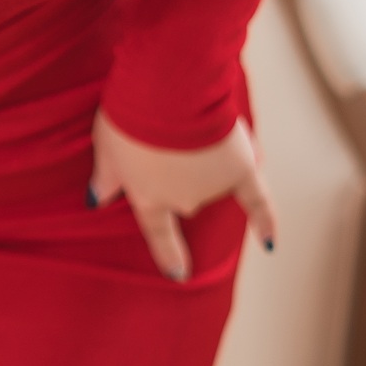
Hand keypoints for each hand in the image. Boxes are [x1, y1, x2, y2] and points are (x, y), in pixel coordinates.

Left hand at [89, 108, 277, 282]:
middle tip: (164, 131)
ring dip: (206, 161)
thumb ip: (105, 178)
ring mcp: (213, 187)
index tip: (177, 274)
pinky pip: (258, 202)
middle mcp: (182, 201)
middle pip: (184, 197)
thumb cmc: (130, 116)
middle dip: (177, 172)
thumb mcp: (105, 148)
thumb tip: (95, 200)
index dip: (168, 254)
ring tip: (191, 124)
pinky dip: (264, 221)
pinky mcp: (241, 169)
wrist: (171, 91)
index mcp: (148, 198)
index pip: (158, 233)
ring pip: (214, 183)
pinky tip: (269, 244)